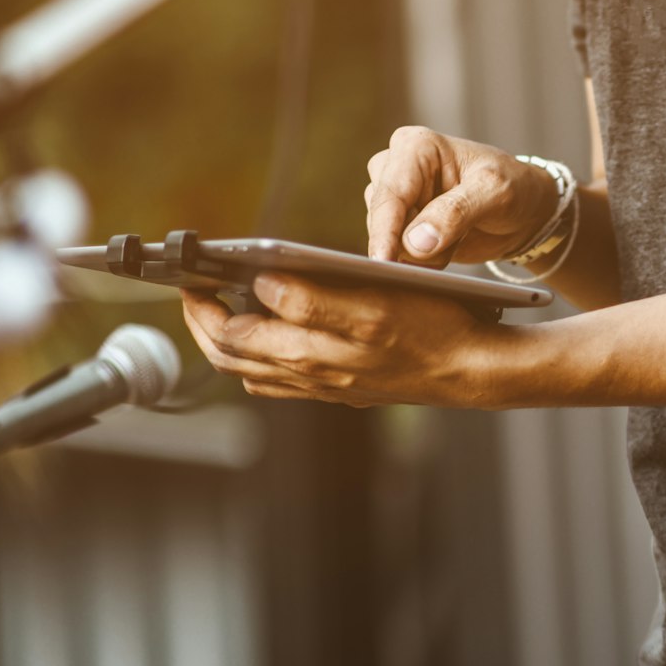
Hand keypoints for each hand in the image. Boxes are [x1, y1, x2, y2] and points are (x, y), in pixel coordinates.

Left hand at [182, 273, 517, 406]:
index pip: (235, 336)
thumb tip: (261, 287)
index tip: (190, 275)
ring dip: (229, 344)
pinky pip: (285, 384)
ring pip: (255, 374)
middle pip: (234, 359)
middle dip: (205, 325)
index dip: (203, 306)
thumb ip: (314, 299)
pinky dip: (262, 362)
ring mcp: (328, 388)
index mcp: (319, 354)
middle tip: (193, 291)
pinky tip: (269, 340)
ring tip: (220, 310)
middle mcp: (316, 377)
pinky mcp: (344, 390)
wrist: (475, 370)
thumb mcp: (377, 302)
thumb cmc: (436, 326)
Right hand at [365, 125, 559, 264]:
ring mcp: (397, 199)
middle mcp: (396, 168)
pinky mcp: (401, 225)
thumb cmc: (515, 188)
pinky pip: (399, 254)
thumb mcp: (496, 193)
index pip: (391, 193)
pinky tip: (451, 245)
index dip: (385, 230)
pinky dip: (426, 260)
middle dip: (415, 242)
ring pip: (389, 240)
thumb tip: (415, 243)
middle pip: (382, 219)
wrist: (525, 212)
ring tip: (461, 232)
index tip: (383, 261)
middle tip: (460, 235)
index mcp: (415, 146)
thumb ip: (456, 213)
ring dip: (426, 251)